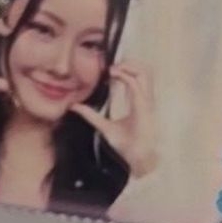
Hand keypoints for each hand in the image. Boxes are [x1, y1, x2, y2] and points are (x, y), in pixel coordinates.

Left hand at [70, 62, 157, 177]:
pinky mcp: (144, 106)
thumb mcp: (104, 126)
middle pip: (145, 70)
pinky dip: (124, 76)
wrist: (137, 159)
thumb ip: (91, 115)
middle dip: (129, 63)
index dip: (126, 69)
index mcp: (140, 102)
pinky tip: (113, 75)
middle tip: (111, 66)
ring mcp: (146, 102)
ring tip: (112, 69)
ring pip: (144, 73)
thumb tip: (75, 107)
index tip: (109, 70)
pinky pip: (135, 85)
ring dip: (128, 66)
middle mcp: (145, 99)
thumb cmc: (127, 145)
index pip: (138, 78)